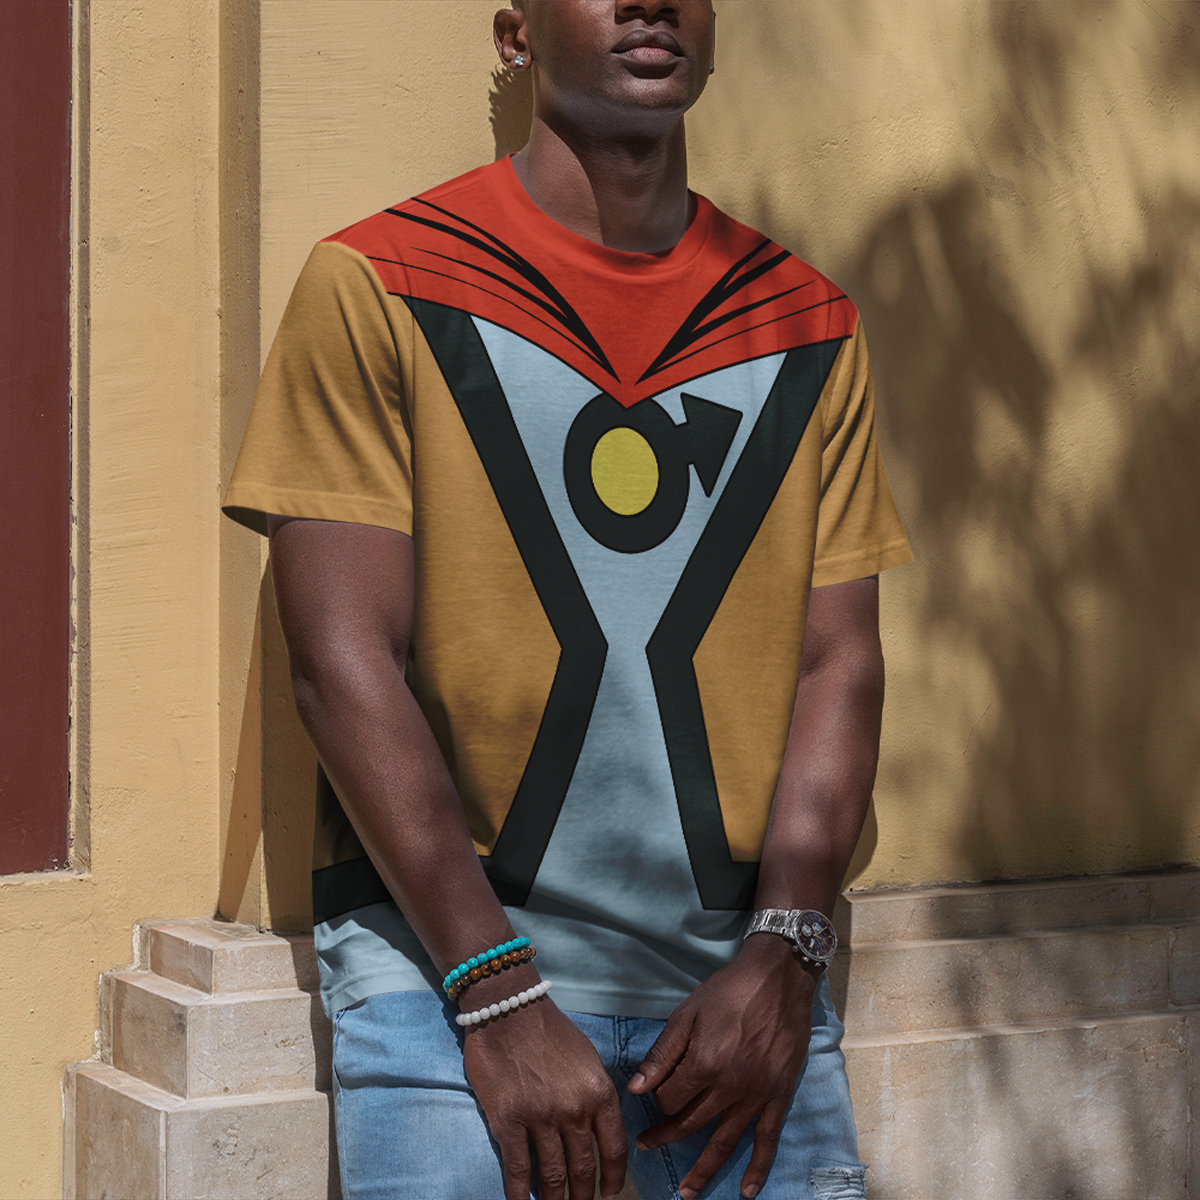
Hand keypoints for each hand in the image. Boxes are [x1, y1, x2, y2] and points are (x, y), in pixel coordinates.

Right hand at [463, 994, 627, 1199]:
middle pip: (585, 1168)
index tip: (610, 1198)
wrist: (509, 1008)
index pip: (614, 1149)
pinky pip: (517, 1170)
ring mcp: (541, 1117)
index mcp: (599, 1092)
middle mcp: (575, 1109)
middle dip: (585, 1197)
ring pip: (553, 1175)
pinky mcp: (508, 1121)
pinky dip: (520, 1195)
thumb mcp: (587, 1058)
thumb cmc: (549, 1031)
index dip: (614, 1181)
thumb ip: (597, 1093)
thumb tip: (603, 1128)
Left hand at [627, 935, 817, 1198]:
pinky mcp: (778, 1096)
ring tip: (686, 1194)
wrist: (777, 979)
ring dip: (703, 1170)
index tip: (652, 1093)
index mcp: (704, 1065)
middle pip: (690, 1124)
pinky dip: (757, 1168)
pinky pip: (767, 1139)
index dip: (656, 1099)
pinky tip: (746, 1191)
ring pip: (724, 1142)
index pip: (669, 1099)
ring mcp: (756, 1096)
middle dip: (664, 1137)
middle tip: (645, 1146)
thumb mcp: (688, 1012)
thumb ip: (662, 1054)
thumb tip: (635, 1089)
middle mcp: (729, 1088)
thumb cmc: (728, 991)